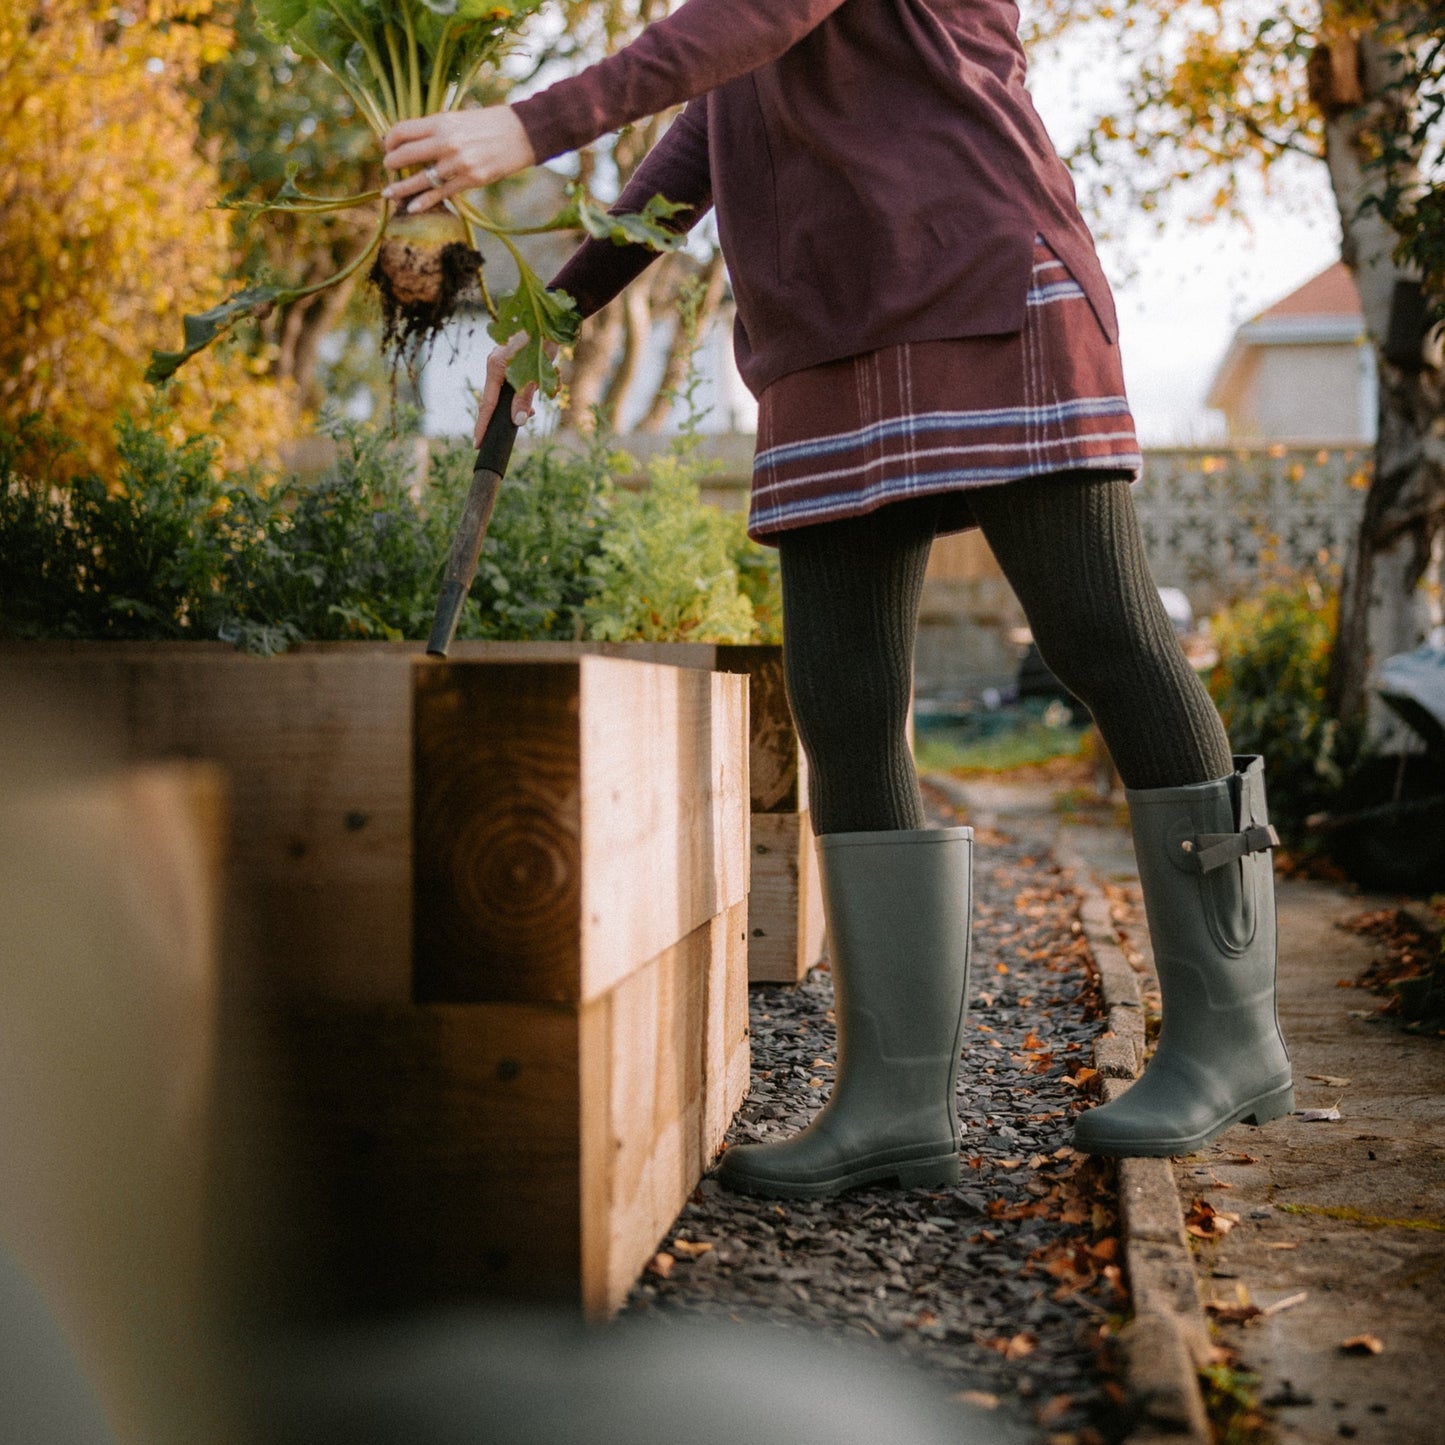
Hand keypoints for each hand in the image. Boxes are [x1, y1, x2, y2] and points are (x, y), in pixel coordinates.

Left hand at [382, 106, 535, 213]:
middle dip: (391, 164)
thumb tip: (415, 141)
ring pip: (420, 179)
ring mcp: (457, 163)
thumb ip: (437, 130)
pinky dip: (423, 202)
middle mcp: (446, 142)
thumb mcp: (459, 118)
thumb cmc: (489, 124)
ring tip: (389, 194)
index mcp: (441, 122)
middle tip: (388, 170)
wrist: (520, 134)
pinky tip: (412, 208)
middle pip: (405, 155)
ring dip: (401, 189)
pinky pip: (440, 194)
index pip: (402, 131)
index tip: (387, 147)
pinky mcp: (470, 180)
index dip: (389, 141)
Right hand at [474, 332, 555, 444]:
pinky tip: (530, 402)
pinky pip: (509, 386)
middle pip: (492, 400)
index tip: (477, 444)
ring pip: (503, 394)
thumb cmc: (543, 340)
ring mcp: (500, 363)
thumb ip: (525, 396)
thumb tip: (518, 421)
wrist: (551, 317)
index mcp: (495, 366)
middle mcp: (494, 364)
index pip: (487, 403)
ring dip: (513, 407)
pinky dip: (518, 396)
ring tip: (529, 413)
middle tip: (501, 437)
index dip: (482, 425)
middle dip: (498, 419)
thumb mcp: (535, 371)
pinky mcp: (509, 362)